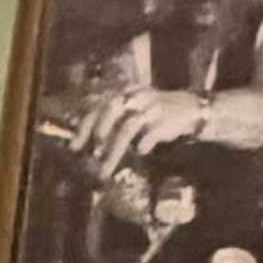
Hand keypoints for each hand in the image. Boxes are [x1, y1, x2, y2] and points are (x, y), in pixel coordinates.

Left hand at [80, 82, 197, 175]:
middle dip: (98, 133)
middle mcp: (136, 96)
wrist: (188, 109)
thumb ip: (106, 118)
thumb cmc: (150, 113)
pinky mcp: (167, 119)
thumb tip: (76, 134)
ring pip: (128, 127)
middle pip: (111, 111)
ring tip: (104, 169)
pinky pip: (151, 134)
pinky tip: (140, 153)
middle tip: (90, 154)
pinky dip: (143, 145)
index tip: (74, 147)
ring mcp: (151, 107)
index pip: (98, 106)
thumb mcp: (128, 109)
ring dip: (114, 151)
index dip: (84, 126)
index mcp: (123, 93)